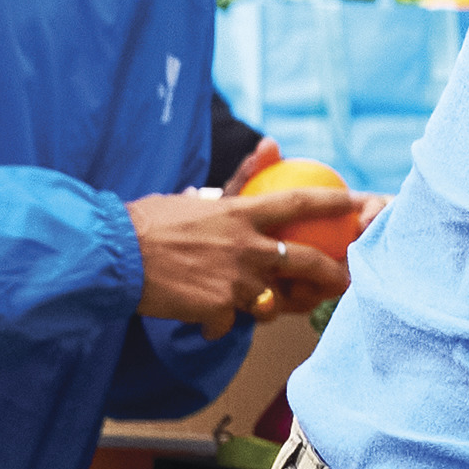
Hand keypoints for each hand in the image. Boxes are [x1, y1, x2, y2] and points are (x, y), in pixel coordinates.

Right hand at [130, 189, 356, 338]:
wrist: (109, 255)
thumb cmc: (145, 224)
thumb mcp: (193, 198)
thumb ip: (237, 181)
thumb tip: (271, 144)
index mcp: (239, 214)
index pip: (300, 203)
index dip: (334, 203)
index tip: (359, 204)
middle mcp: (246, 246)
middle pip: (307, 262)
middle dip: (331, 275)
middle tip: (341, 283)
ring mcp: (235, 280)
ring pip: (271, 303)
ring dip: (263, 306)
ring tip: (249, 304)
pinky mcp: (218, 309)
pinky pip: (228, 324)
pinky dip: (216, 324)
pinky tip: (200, 319)